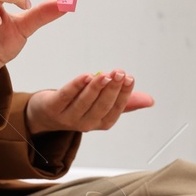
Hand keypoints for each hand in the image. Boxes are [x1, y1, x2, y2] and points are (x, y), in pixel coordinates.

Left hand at [26, 71, 154, 132]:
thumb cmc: (77, 106)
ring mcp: (68, 117)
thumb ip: (125, 102)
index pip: (116, 109)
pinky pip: (66, 96)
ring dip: (96, 87)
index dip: (124, 94)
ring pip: (84, 102)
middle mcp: (86, 123)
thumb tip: (150, 101)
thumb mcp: (102, 105)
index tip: (129, 78)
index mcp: (101, 122)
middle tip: (119, 73)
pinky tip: (85, 76)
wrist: (45, 115)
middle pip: (101, 106)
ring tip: (105, 74)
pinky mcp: (52, 108)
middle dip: (112, 89)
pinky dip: (76, 86)